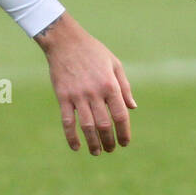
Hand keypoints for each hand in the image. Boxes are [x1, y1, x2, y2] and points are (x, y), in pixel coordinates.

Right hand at [34, 12, 136, 154]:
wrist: (65, 41)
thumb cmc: (93, 52)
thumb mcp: (115, 64)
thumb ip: (124, 87)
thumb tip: (133, 107)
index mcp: (110, 84)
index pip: (121, 115)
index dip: (124, 132)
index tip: (125, 142)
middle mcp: (95, 92)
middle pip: (104, 124)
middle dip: (109, 141)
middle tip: (111, 149)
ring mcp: (77, 95)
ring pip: (87, 126)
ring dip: (93, 143)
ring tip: (97, 152)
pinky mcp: (62, 96)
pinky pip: (67, 122)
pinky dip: (71, 137)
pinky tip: (76, 147)